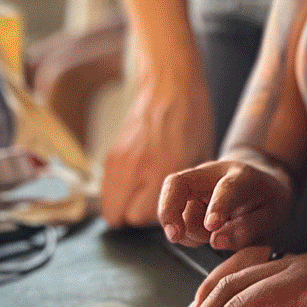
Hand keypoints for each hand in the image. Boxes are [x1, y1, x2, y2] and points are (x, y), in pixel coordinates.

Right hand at [100, 80, 214, 228]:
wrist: (170, 88)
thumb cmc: (192, 120)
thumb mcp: (201, 158)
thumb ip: (187, 188)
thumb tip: (180, 212)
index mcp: (165, 168)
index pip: (144, 217)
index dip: (157, 219)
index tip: (169, 209)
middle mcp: (138, 166)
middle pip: (123, 216)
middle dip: (137, 216)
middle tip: (153, 204)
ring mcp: (120, 160)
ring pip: (109, 206)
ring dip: (123, 206)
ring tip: (141, 195)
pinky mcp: (111, 154)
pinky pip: (106, 189)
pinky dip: (116, 192)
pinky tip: (133, 183)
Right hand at [154, 159, 292, 250]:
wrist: (257, 180)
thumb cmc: (265, 198)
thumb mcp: (272, 214)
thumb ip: (248, 228)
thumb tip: (217, 241)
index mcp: (242, 177)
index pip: (227, 188)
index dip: (218, 206)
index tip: (212, 226)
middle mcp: (211, 175)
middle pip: (177, 184)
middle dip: (169, 211)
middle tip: (175, 236)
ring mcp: (194, 185)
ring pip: (177, 211)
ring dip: (190, 232)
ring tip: (215, 233)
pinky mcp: (183, 198)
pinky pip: (175, 220)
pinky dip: (185, 234)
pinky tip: (203, 234)